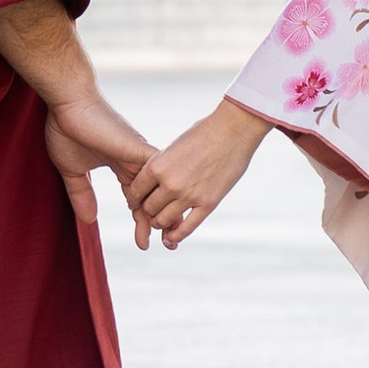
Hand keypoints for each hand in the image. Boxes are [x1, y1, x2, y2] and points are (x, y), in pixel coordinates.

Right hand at [41, 80, 151, 234]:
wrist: (68, 103)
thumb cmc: (67, 130)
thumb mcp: (73, 171)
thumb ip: (82, 194)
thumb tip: (89, 221)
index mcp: (121, 166)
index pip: (137, 198)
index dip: (140, 220)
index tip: (143, 242)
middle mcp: (135, 162)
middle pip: (153, 197)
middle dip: (157, 222)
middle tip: (162, 245)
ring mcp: (139, 157)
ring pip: (159, 189)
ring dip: (162, 213)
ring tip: (165, 236)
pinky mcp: (138, 151)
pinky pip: (158, 176)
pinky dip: (161, 196)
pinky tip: (161, 215)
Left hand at [125, 98, 267, 250]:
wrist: (233, 129)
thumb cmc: (204, 133)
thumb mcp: (174, 147)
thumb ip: (163, 167)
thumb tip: (155, 181)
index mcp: (157, 166)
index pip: (135, 192)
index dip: (135, 199)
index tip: (138, 200)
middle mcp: (169, 184)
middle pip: (148, 209)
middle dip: (149, 211)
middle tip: (153, 210)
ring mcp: (189, 195)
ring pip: (163, 221)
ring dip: (161, 222)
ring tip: (163, 219)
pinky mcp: (207, 203)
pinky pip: (186, 228)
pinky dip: (176, 235)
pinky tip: (172, 238)